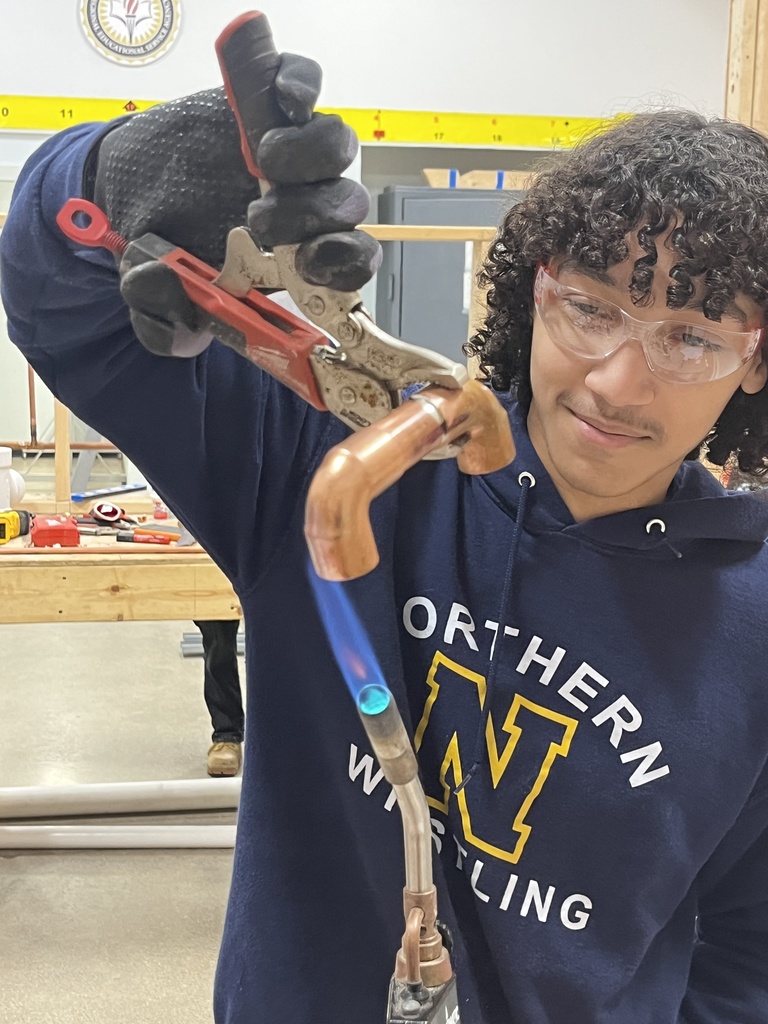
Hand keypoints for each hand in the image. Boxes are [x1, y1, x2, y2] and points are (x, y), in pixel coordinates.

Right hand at [102, 49, 379, 355]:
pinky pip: (305, 82)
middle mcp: (305, 204)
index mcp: (294, 257)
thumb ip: (164, 319)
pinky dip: (300, 84)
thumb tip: (172, 303)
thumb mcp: (155, 298)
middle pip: (346, 204)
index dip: (344, 263)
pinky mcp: (266, 102)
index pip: (348, 262)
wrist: (125, 190)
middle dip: (312, 215)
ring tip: (262, 160)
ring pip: (335, 146)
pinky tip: (284, 99)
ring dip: (309, 156)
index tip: (309, 264)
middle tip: (260, 220)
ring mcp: (291, 151)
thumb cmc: (162, 248)